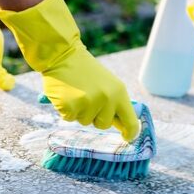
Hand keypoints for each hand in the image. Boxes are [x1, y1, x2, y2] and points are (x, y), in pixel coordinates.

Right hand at [0, 0, 138, 140]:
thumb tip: (126, 128)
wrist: (63, 55)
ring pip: (85, 122)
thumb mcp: (109, 85)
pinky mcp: (70, 107)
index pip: (131, 121)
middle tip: (88, 97)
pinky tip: (66, 95)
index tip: (127, 138)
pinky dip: (66, 110)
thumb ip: (117, 105)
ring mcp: (89, 103)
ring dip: (80, 112)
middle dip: (95, 116)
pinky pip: (69, 119)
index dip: (130, 132)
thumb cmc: (87, 72)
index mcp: (120, 93)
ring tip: (77, 93)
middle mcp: (107, 99)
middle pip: (104, 125)